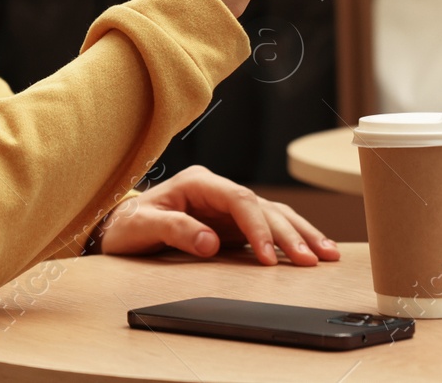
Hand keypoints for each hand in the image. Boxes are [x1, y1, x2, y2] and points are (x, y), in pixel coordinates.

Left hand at [95, 165, 341, 265]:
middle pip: (262, 207)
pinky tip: (310, 248)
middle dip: (289, 233)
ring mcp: (226, 208)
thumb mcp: (142, 226)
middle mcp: (217, 191)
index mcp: (199, 183)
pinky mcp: (231, 225)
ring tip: (325, 253)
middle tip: (311, 259)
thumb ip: (175, 230)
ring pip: (272, 215)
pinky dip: (290, 238)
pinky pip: (266, 228)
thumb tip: (211, 242)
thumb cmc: (127, 224)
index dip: (258, 228)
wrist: (116, 227)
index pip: (239, 200)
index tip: (269, 257)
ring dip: (299, 234)